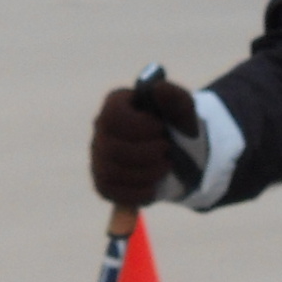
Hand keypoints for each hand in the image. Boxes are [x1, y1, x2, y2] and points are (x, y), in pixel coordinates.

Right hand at [91, 76, 199, 206]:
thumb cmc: (177, 126)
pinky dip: (136, 192)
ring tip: (165, 166)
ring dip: (145, 173)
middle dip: (146, 153)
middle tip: (167, 149)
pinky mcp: (103, 182)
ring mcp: (98, 157)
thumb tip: (158, 89)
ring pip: (111, 171)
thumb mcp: (183, 110)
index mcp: (116, 104)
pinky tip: (154, 186)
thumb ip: (174, 97)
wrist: (181, 155)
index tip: (160, 128)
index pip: (113, 115)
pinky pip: (111, 192)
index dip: (139, 126)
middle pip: (111, 147)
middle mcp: (100, 129)